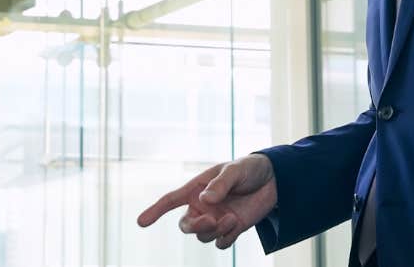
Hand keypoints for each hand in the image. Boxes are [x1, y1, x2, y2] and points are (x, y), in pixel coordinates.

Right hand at [136, 153, 277, 248]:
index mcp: (197, 188)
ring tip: (231, 218)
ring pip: (203, 236)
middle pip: (185, 225)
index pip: (171, 201)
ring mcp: (216, 219)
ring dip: (215, 231)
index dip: (155, 211)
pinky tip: (235, 224)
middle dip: (195, 226)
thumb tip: (205, 200)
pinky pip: (221, 243)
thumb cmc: (248, 169)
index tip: (141, 222)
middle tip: (211, 220)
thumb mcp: (235, 170)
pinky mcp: (230, 230)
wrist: (272, 181)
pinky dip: (226, 237)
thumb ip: (220, 184)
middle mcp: (202, 206)